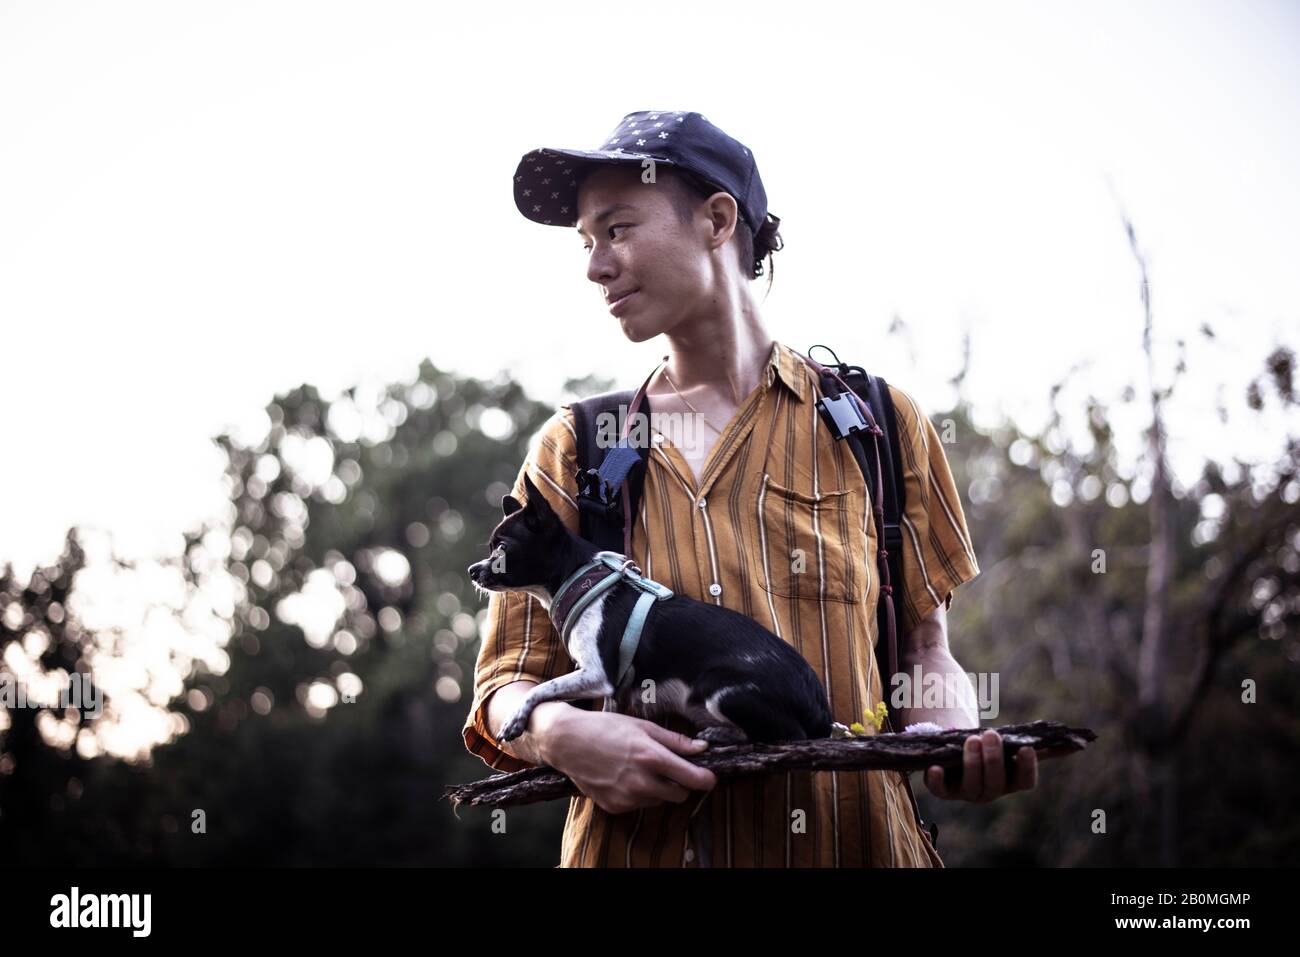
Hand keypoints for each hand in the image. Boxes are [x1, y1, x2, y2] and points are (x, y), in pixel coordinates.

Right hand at [541, 708, 717, 815]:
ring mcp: (627, 797)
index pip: (693, 779)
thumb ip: (675, 740)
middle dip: (679, 783)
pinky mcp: (614, 807)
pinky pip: (638, 805)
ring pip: (658, 800)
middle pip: (679, 795)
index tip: (709, 776)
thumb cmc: (606, 728)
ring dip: (657, 789)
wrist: (567, 741)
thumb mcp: (643, 726)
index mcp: (652, 757)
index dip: (706, 779)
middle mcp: (641, 782)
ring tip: (638, 768)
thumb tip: (702, 749)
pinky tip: (622, 777)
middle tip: (667, 768)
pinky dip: (637, 794)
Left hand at [922, 729, 1036, 801]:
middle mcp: (991, 791)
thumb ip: (1039, 746)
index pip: (1025, 781)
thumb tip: (1073, 744)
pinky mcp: (943, 790)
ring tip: (971, 740)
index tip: (1027, 748)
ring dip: (973, 762)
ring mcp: (967, 792)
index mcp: (1011, 781)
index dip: (1028, 767)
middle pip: (996, 781)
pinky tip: (935, 768)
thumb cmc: (989, 747)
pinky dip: (937, 780)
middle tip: (991, 735)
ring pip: (972, 784)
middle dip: (994, 758)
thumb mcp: (1010, 745)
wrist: (956, 749)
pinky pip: (939, 790)